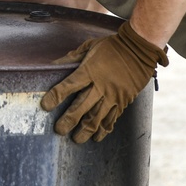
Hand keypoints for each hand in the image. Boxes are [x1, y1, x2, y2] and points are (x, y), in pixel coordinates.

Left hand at [40, 21, 167, 142]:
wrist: (140, 49)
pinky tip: (96, 137)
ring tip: (76, 139)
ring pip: (97, 117)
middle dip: (69, 120)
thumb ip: (72, 58)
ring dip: (86, 130)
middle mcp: (101, 85)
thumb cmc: (112, 46)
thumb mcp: (90, 46)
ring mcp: (113, 95)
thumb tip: (54, 65)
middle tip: (59, 130)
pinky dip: (104, 129)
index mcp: (90, 70)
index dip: (57, 95)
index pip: (70, 84)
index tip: (45, 105)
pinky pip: (112, 118)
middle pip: (82, 106)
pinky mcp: (123, 101)